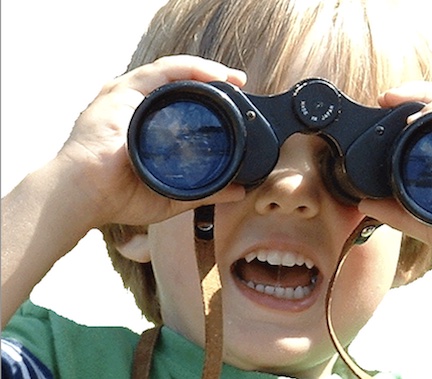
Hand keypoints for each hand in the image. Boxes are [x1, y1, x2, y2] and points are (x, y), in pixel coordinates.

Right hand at [57, 55, 246, 227]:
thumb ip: (205, 192)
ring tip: (232, 77)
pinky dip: (191, 68)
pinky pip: (163, 71)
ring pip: (173, 71)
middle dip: (212, 79)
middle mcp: (136, 105)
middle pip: (179, 82)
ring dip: (206, 70)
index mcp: (144, 124)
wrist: (84, 195)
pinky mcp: (124, 90)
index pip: (180, 100)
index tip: (237, 102)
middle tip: (240, 84)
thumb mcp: (172, 195)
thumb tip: (239, 191)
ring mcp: (128, 95)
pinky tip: (213, 74)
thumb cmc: (117, 197)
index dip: (209, 96)